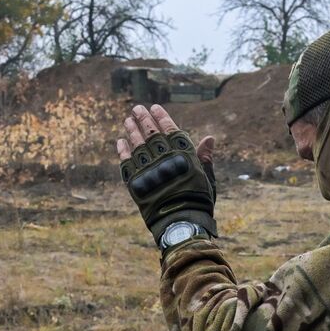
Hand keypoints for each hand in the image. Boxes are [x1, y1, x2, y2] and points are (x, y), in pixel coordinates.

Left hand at [116, 104, 216, 245]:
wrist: (181, 223)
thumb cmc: (198, 201)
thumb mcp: (206, 178)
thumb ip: (204, 157)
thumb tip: (209, 138)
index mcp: (182, 154)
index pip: (170, 129)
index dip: (162, 117)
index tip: (155, 107)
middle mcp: (163, 158)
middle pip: (150, 133)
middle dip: (143, 119)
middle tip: (136, 109)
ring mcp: (148, 169)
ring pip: (136, 144)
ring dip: (131, 130)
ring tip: (127, 121)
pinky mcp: (136, 182)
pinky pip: (126, 162)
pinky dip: (123, 151)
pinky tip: (120, 142)